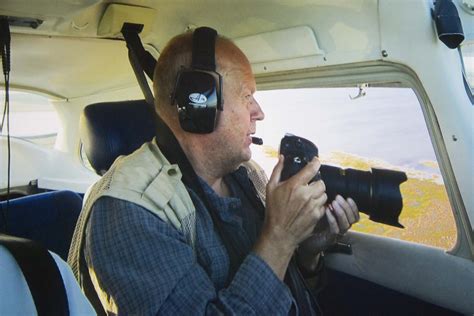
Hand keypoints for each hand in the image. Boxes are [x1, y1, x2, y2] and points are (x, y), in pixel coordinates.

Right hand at [254, 155, 326, 278]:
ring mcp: (313, 205)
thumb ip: (277, 171)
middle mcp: (306, 194)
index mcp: (294, 185)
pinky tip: (309, 208)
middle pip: (321, 183)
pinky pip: (323, 206)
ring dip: (318, 195)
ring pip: (324, 194)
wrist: (279, 233)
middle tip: (309, 187)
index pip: (312, 169)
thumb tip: (282, 158)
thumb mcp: (271, 188)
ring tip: (309, 199)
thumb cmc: (273, 211)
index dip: (316, 163)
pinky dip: (318, 206)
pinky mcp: (317, 215)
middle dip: (316, 184)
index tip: (316, 161)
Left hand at [297, 195, 358, 270]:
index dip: (354, 207)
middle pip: (352, 219)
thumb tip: (326, 189)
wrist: (306, 242)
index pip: (355, 215)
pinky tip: (327, 211)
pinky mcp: (330, 239)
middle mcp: (342, 228)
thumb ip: (327, 204)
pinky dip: (332, 219)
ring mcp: (337, 235)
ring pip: (346, 224)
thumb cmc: (314, 226)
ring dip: (340, 212)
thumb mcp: (322, 212)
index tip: (348, 197)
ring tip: (333, 203)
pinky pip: (335, 229)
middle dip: (346, 207)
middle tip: (338, 198)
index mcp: (343, 221)